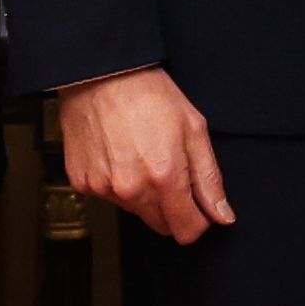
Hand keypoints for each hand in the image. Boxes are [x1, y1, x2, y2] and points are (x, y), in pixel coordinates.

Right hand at [62, 65, 231, 241]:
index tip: (198, 204)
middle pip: (162, 225)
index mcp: (164, 177)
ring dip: (143, 193)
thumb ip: (209, 179)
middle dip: (172, 207)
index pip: (187, 231)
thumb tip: (222, 216)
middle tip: (170, 169)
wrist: (101, 74)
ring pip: (135, 210)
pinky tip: (119, 153)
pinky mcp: (82, 182)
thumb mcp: (194, 129)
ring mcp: (103, 188)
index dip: (199, 219)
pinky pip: (109, 196)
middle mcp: (131, 190)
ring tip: (141, 154)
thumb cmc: (148, 94)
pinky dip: (117, 182)